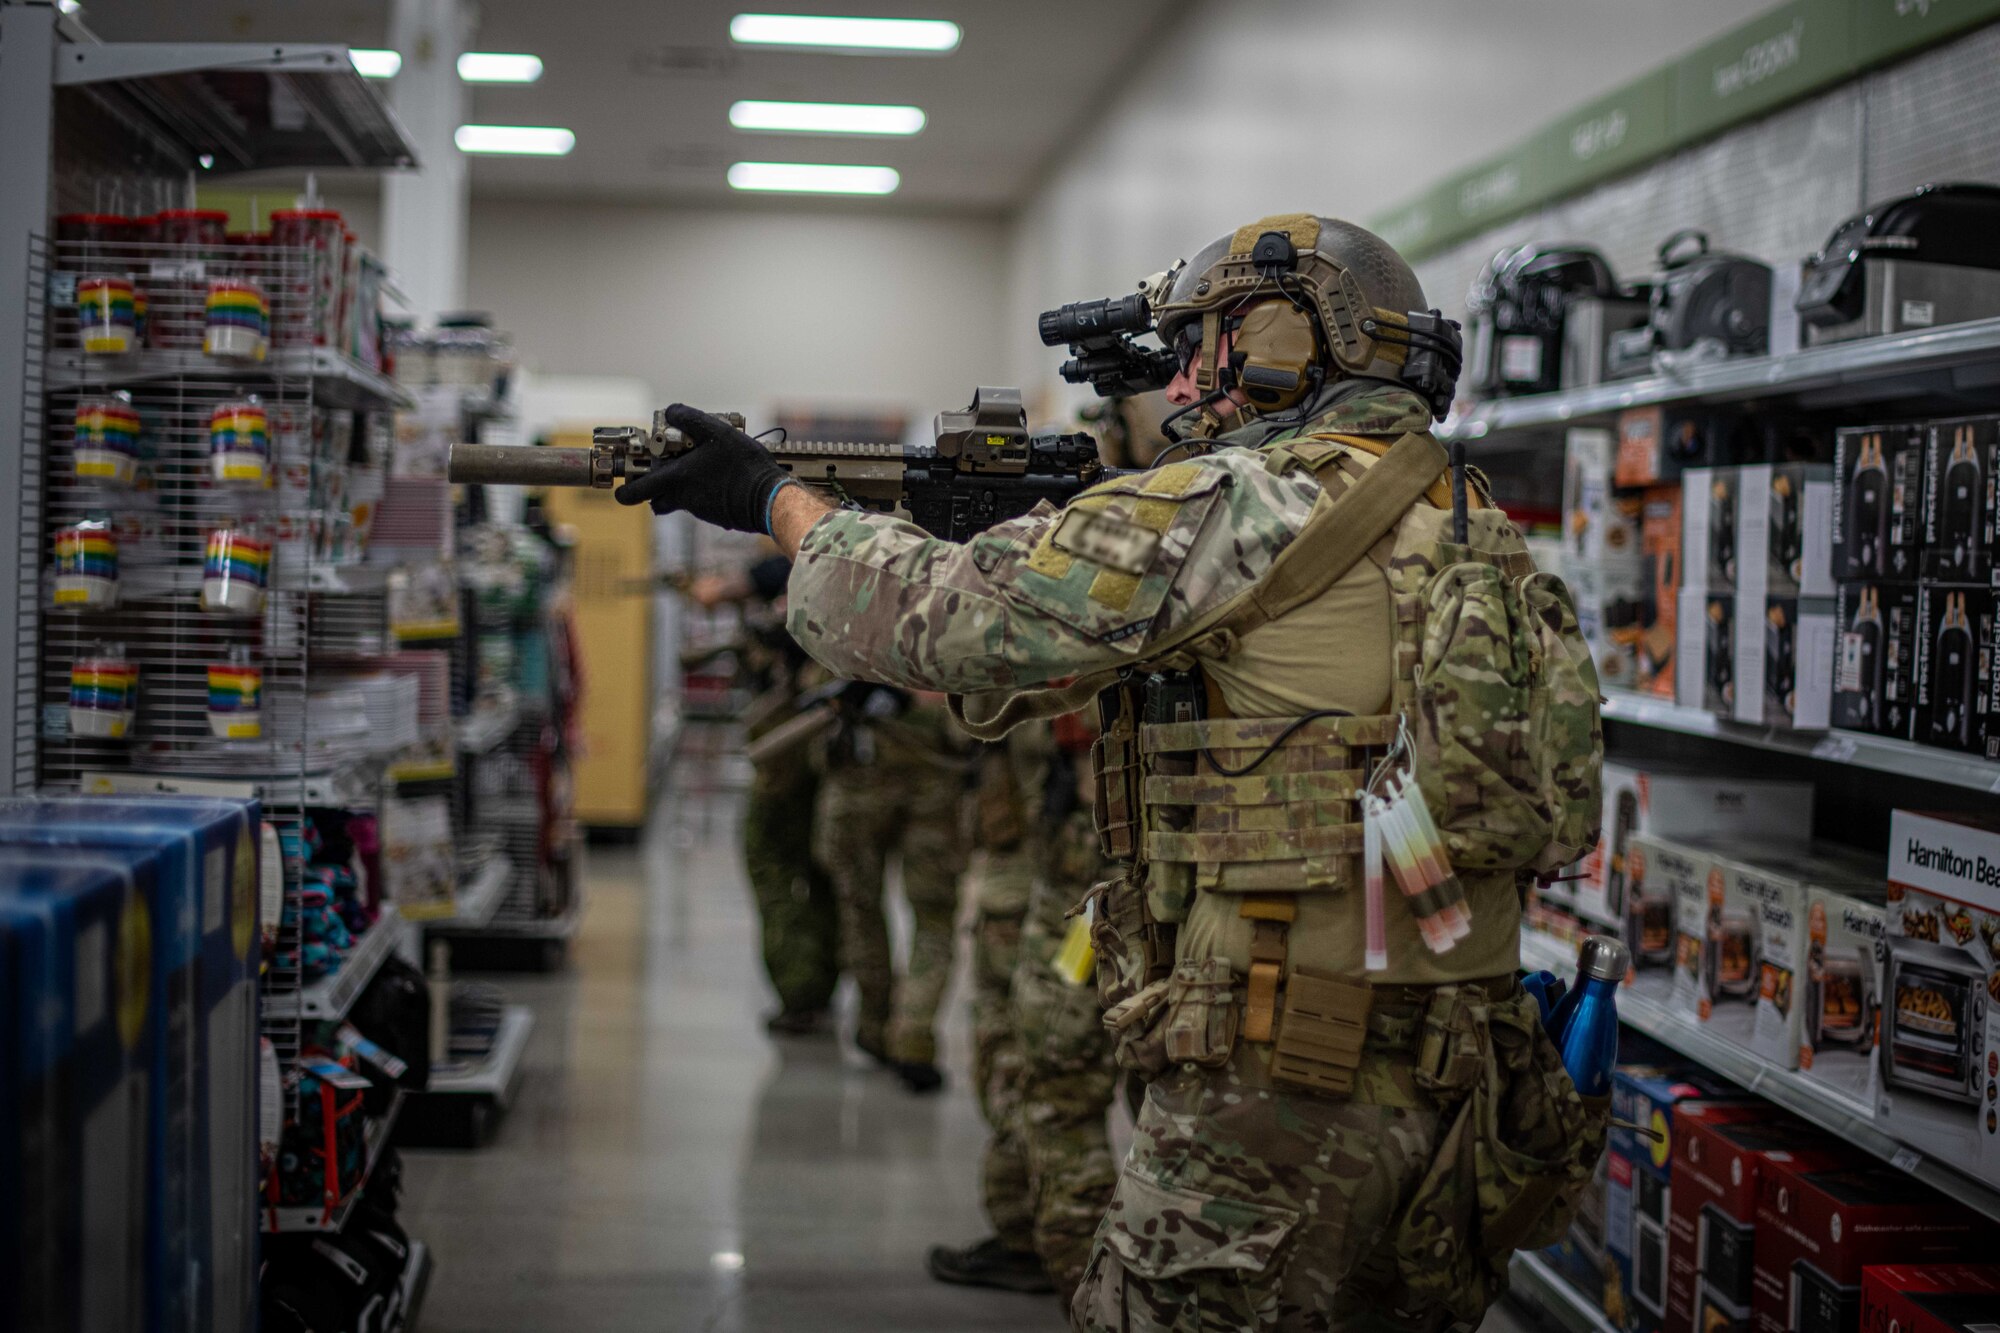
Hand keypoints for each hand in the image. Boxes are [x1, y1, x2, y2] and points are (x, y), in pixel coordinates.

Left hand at [613, 404, 792, 534]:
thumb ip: (688, 418)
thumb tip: (671, 412)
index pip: (638, 492)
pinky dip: (706, 490)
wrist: (770, 499)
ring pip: (682, 498)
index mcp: (677, 479)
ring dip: (685, 485)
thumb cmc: (743, 466)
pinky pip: (703, 502)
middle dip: (657, 487)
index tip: (622, 489)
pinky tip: (724, 476)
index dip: (626, 492)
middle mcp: (684, 498)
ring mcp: (701, 509)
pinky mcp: (718, 515)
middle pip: (658, 498)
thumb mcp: (715, 431)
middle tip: (667, 471)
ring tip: (704, 464)